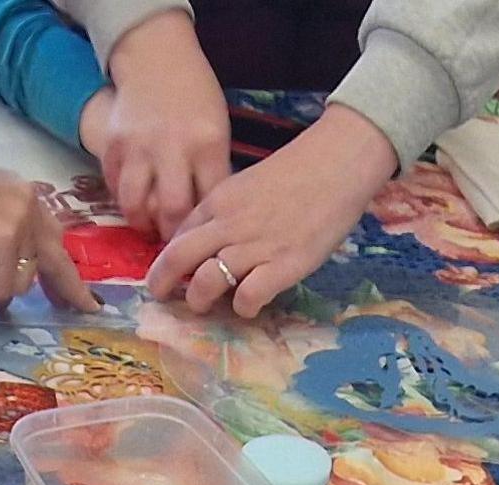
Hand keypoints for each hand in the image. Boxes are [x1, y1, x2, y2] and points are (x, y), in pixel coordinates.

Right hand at [0, 154, 96, 308]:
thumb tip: (5, 290)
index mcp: (23, 197)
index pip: (53, 238)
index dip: (65, 269)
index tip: (80, 294)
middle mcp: (30, 207)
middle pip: (55, 262)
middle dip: (68, 291)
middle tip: (85, 310)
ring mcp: (20, 224)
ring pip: (19, 283)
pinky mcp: (4, 243)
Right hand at [88, 11, 229, 231]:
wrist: (156, 60)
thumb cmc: (195, 98)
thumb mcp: (217, 129)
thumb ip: (212, 171)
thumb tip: (207, 218)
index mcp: (207, 144)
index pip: (208, 202)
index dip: (204, 228)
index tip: (202, 241)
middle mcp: (171, 147)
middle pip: (171, 212)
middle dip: (173, 238)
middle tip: (174, 245)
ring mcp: (137, 147)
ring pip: (136, 206)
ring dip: (143, 224)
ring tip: (150, 227)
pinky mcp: (112, 146)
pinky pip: (114, 187)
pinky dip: (124, 201)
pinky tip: (135, 202)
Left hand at [152, 106, 397, 314]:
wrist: (337, 162)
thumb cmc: (297, 172)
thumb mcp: (249, 185)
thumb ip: (227, 211)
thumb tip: (211, 241)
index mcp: (218, 202)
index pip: (179, 235)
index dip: (168, 257)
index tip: (168, 273)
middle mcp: (229, 225)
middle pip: (178, 259)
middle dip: (162, 282)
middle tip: (161, 296)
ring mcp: (256, 246)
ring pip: (206, 282)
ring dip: (199, 299)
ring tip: (204, 304)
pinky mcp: (284, 265)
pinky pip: (248, 297)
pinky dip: (242, 307)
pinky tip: (248, 305)